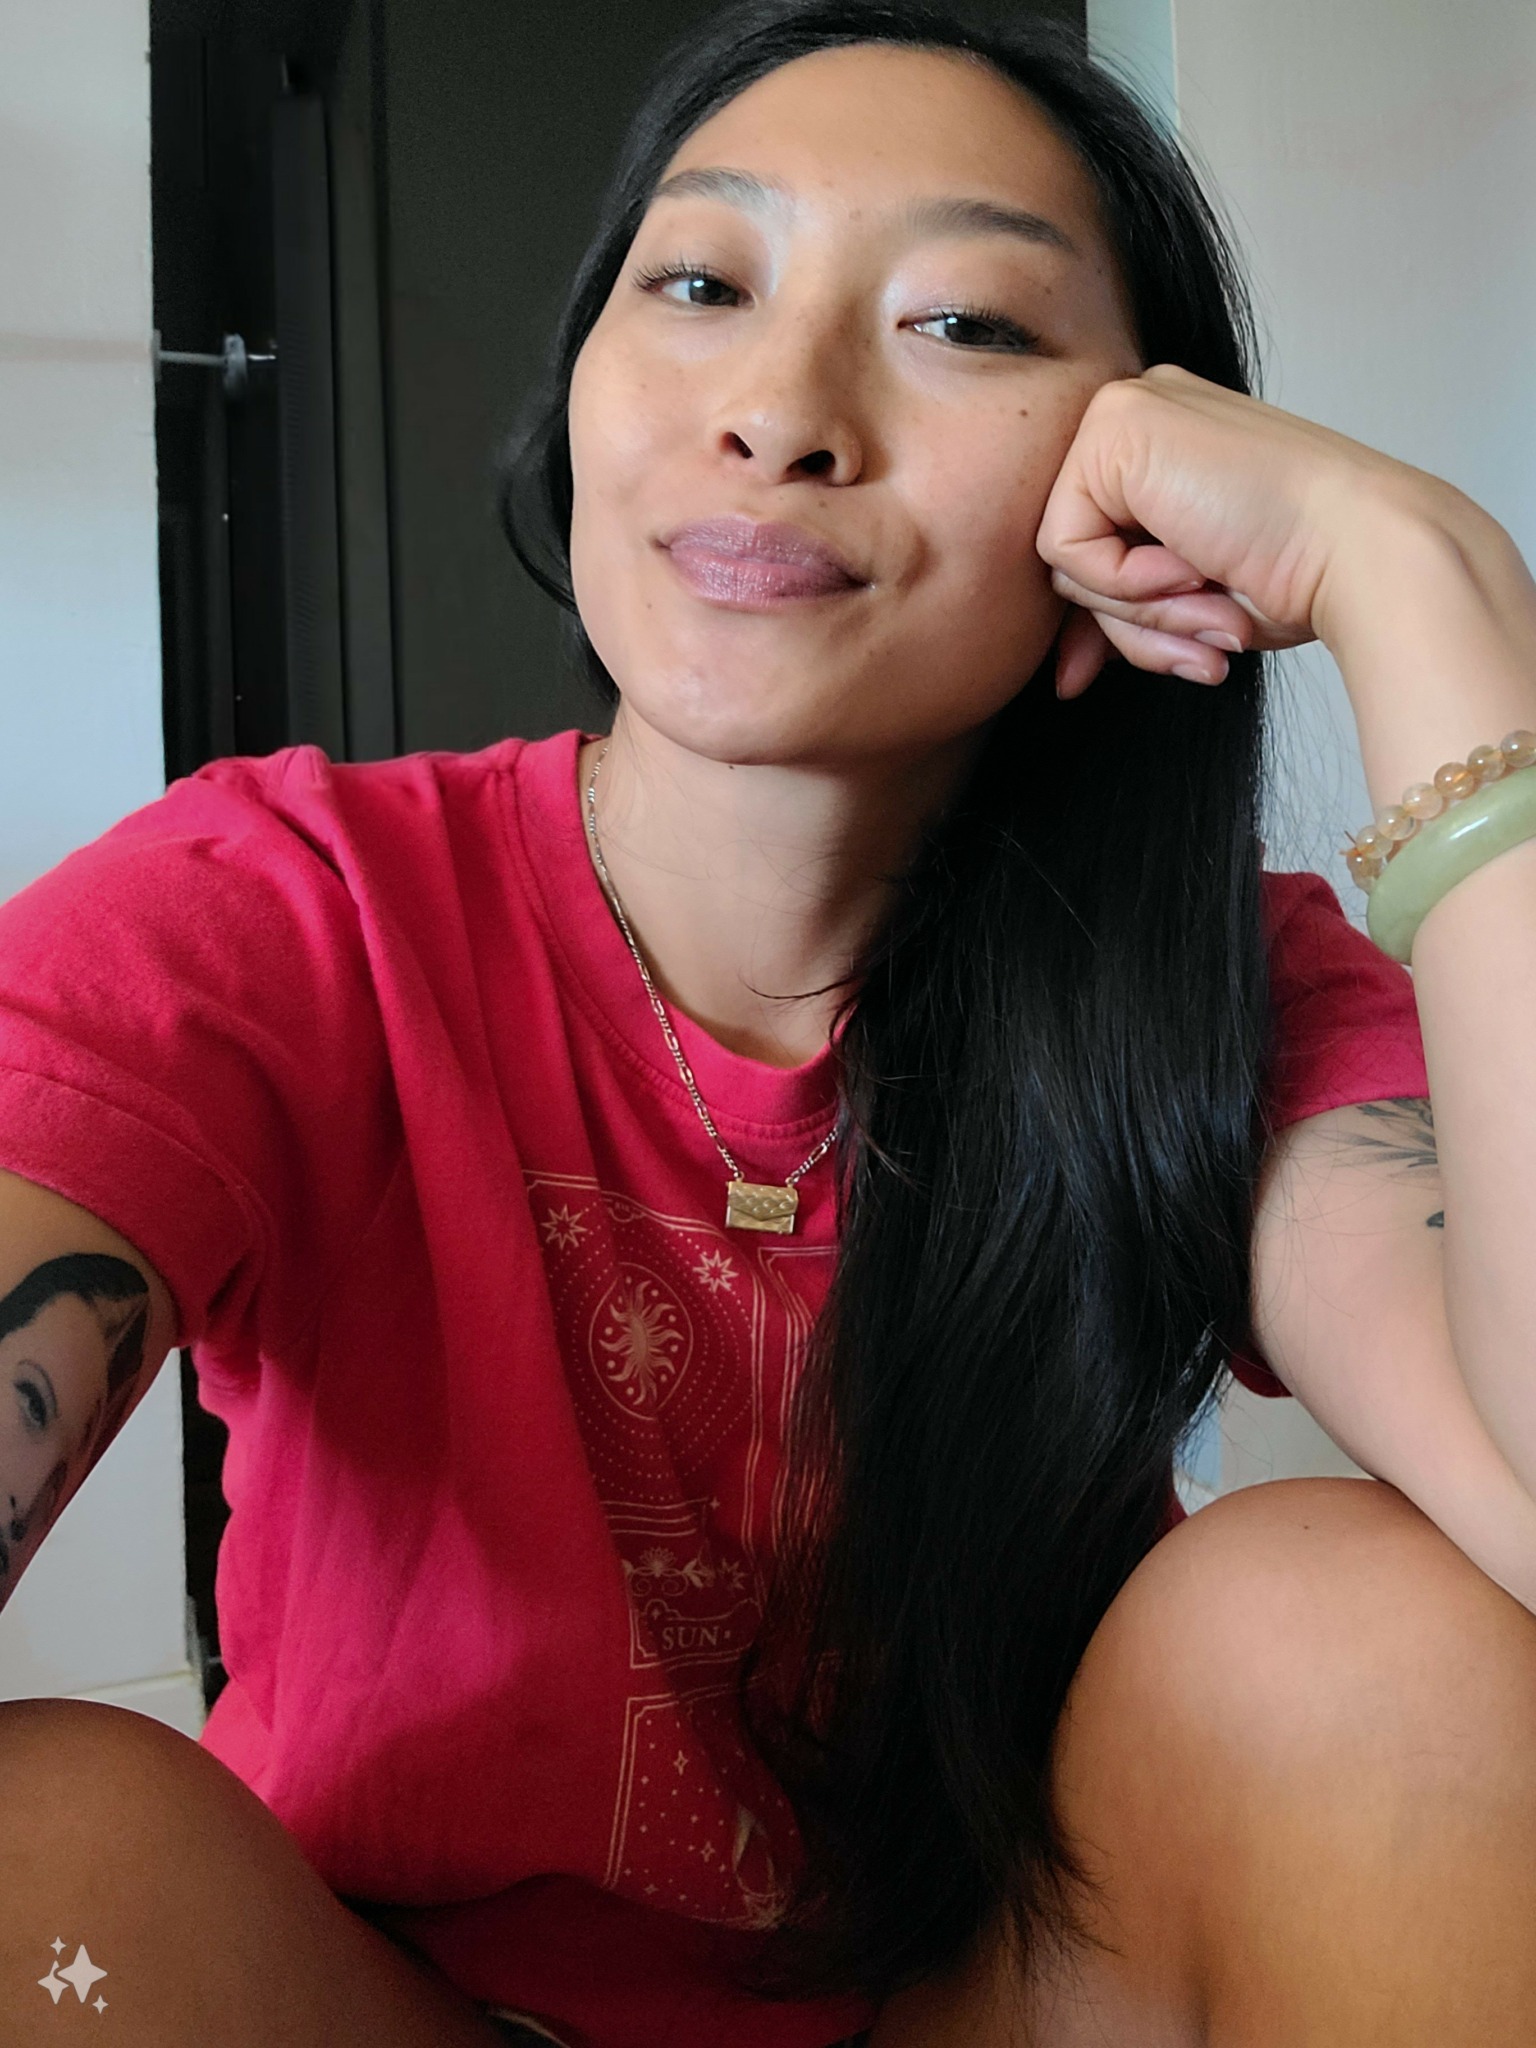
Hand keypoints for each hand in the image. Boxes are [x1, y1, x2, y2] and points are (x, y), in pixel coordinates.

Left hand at [1036, 363, 1426, 699]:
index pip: (1091, 546)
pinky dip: (1127, 585)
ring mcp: (1124, 413)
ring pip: (1068, 563)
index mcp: (1160, 444)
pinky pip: (1067, 549)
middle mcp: (1139, 417)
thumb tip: (1066, 674)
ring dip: (1143, 612)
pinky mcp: (1114, 431)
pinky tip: (1196, 566)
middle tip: (1217, 635)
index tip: (1160, 660)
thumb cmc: (1299, 572)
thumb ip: (1124, 612)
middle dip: (1136, 623)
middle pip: (1075, 560)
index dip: (1113, 620)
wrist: (1360, 550)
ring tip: (1216, 608)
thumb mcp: (1191, 597)